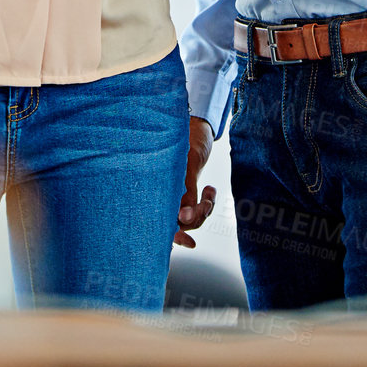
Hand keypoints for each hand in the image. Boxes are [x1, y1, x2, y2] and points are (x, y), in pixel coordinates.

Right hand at [174, 115, 215, 247]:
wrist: (195, 124)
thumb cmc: (186, 138)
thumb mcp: (186, 165)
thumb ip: (185, 193)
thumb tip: (184, 217)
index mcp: (156, 189)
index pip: (162, 222)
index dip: (174, 236)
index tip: (190, 242)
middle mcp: (163, 194)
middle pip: (179, 223)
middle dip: (197, 218)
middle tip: (207, 201)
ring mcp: (174, 194)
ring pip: (191, 217)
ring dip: (205, 209)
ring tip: (210, 191)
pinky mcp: (185, 190)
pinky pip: (197, 206)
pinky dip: (207, 201)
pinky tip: (210, 188)